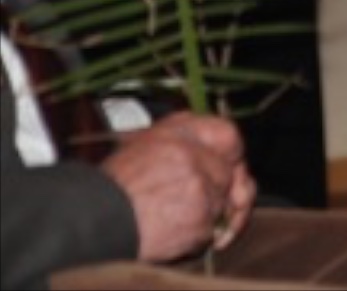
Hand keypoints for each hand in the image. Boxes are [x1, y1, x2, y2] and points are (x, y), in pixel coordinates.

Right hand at [102, 114, 246, 262]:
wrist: (93, 221)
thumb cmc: (110, 188)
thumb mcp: (140, 146)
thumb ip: (179, 142)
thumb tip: (206, 149)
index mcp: (180, 133)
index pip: (228, 135)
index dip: (231, 154)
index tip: (230, 167)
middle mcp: (195, 155)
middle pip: (228, 173)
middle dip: (219, 191)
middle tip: (201, 203)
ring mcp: (201, 186)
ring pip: (220, 203)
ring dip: (203, 215)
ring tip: (170, 217)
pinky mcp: (200, 216)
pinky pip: (210, 229)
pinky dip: (195, 236)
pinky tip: (169, 232)